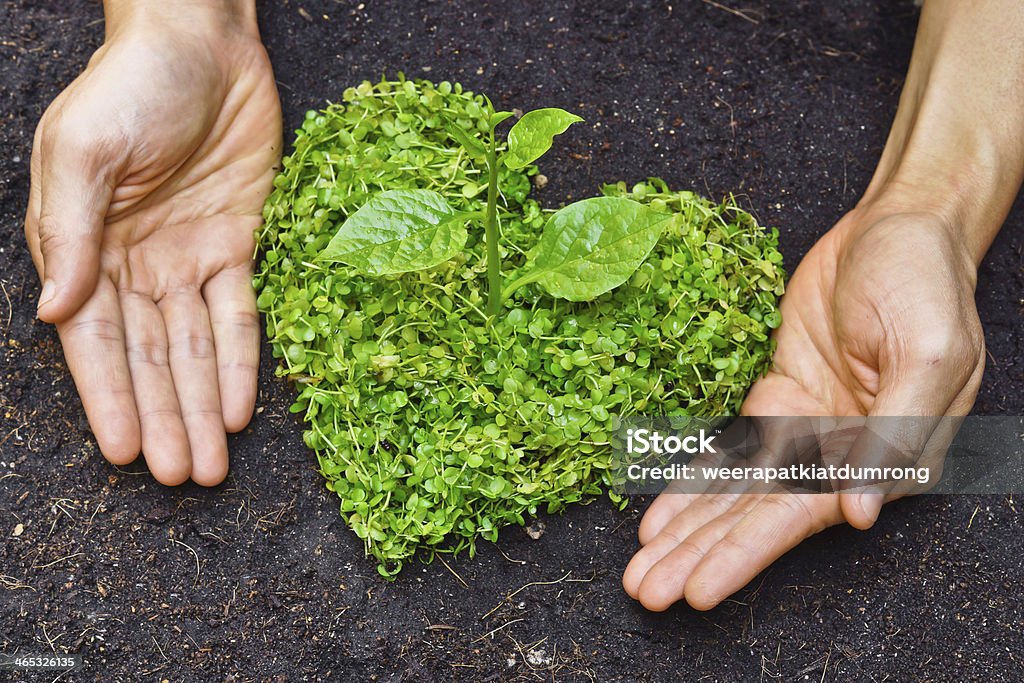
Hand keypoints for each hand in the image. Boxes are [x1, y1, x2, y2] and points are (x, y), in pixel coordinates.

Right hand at [24, 4, 280, 484]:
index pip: (96, 341)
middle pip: (153, 358)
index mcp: (88, 250)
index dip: (110, 397)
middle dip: (165, 418)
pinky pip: (243, 313)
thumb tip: (51, 313)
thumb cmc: (129, 87)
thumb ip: (70, 235)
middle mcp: (139, 266)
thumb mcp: (82, 151)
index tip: (124, 451)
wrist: (201, 44)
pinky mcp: (242, 246)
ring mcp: (192, 259)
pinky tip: (241, 410)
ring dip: (202, 407)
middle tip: (181, 478)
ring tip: (211, 465)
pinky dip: (243, 361)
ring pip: (198, 349)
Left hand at [623, 206, 984, 609]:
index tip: (700, 588)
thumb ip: (898, 432)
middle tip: (647, 592)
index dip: (747, 553)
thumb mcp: (928, 353)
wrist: (897, 226)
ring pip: (735, 494)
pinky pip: (728, 451)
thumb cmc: (925, 282)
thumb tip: (861, 511)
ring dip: (687, 532)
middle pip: (757, 517)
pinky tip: (657, 515)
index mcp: (885, 456)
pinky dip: (691, 482)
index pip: (803, 518)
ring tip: (641, 571)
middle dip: (700, 556)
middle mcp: (839, 455)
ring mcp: (804, 430)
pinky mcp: (777, 401)